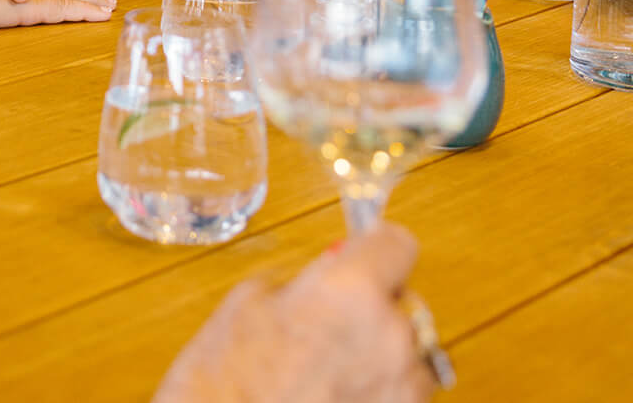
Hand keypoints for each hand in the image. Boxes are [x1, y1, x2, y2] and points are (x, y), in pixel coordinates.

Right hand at [153, 225, 433, 402]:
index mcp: (350, 291)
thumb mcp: (248, 304)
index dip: (375, 249)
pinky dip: (376, 393)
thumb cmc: (223, 384)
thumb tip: (329, 283)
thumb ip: (305, 285)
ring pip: (410, 355)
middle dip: (373, 310)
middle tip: (326, 328)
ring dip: (380, 357)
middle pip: (404, 302)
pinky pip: (402, 395)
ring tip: (326, 374)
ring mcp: (402, 389)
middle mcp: (390, 337)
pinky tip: (331, 397)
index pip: (397, 244)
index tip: (363, 254)